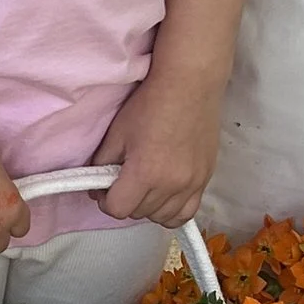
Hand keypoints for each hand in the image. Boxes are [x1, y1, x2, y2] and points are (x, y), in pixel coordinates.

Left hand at [100, 63, 223, 224]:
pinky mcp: (206, 179)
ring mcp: (192, 184)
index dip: (105, 200)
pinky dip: (172, 210)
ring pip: (162, 217)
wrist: (190, 85)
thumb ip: (102, 163)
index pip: (118, 209)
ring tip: (144, 187)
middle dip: (126, 201)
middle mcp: (170, 185)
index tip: (104, 187)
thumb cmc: (150, 104)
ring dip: (148, 207)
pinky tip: (165, 195)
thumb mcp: (117, 133)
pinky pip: (187, 212)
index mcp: (145, 173)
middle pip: (139, 214)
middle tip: (123, 180)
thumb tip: (97, 185)